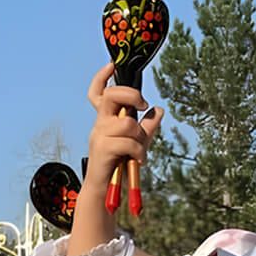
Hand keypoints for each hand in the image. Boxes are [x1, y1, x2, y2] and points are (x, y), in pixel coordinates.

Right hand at [84, 62, 162, 191]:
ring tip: (140, 151)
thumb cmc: (120, 164)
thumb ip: (147, 126)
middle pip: (110, 96)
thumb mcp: (138, 142)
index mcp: (105, 119)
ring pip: (127, 124)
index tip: (112, 65)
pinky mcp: (101, 149)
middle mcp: (99, 124)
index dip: (102, 77)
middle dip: (131, 95)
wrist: (104, 191)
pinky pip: (128, 142)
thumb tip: (158, 109)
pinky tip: (139, 160)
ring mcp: (98, 136)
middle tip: (143, 104)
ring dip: (140, 137)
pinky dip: (138, 151)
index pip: (97, 93)